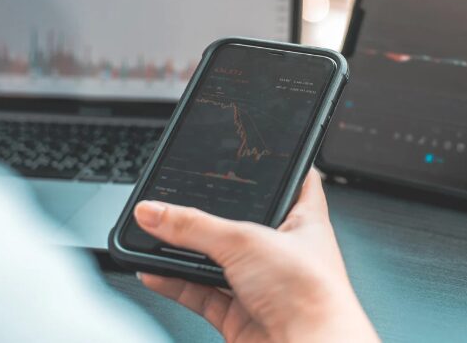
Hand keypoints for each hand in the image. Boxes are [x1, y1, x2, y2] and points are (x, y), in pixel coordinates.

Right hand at [133, 169, 378, 342]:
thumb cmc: (312, 296)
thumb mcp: (246, 242)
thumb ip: (195, 227)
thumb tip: (156, 211)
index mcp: (303, 220)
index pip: (293, 180)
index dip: (273, 165)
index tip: (249, 152)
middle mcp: (284, 252)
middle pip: (240, 222)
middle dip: (210, 215)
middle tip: (180, 198)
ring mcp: (261, 285)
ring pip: (216, 260)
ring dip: (186, 251)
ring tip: (155, 233)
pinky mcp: (240, 315)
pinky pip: (201, 293)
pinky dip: (176, 283)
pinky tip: (154, 271)